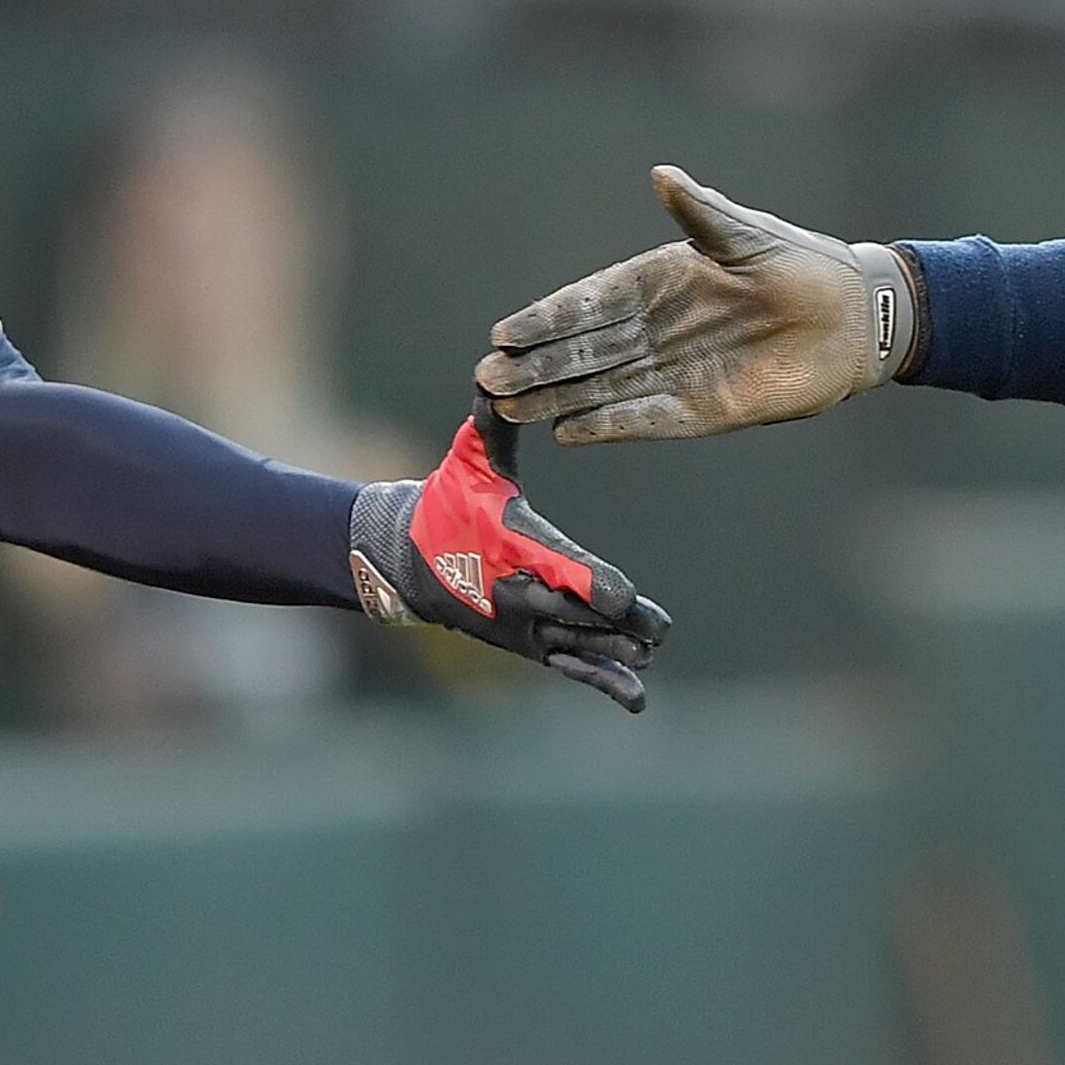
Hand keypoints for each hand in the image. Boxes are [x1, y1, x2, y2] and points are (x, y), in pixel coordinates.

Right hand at [349, 412, 676, 709]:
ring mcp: (526, 626)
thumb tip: (494, 366)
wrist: (406, 559)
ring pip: (579, 645)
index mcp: (514, 547)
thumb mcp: (471, 455)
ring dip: (615, 652)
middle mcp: (520, 593)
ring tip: (650, 653)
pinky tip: (639, 699)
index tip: (623, 594)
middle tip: (658, 628)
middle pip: (577, 614)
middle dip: (616, 622)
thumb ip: (493, 418)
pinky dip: (603, 682)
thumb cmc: (450, 499)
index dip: (592, 583)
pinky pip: (573, 667)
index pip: (559, 568)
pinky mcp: (533, 645)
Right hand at [476, 166, 914, 444]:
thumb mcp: (748, 235)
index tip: (503, 333)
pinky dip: (609, 425)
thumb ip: (700, 213)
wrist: (855, 318)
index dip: (546, 319)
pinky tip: (567, 432)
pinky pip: (645, 418)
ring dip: (557, 397)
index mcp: (659, 281)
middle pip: (584, 351)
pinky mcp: (702, 409)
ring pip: (602, 387)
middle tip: (488, 379)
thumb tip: (662, 174)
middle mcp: (656, 329)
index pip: (589, 303)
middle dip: (536, 364)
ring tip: (508, 410)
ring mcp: (675, 370)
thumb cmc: (802, 264)